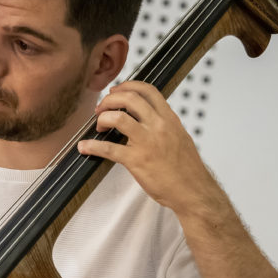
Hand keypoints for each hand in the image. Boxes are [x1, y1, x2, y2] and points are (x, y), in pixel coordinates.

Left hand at [77, 80, 220, 215]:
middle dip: (109, 100)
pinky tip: (84, 147)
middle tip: (102, 108)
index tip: (116, 91)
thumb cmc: (187, 169)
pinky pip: (108, 148)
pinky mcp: (136, 160)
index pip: (147, 90)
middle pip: (129, 98)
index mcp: (169, 119)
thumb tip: (149, 117)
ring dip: (102, 118)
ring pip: (118, 118)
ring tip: (98, 125)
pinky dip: (92, 146)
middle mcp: (158, 126)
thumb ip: (164, 125)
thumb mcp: (180, 137)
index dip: (127, 86)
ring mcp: (147, 142)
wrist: (193, 191)